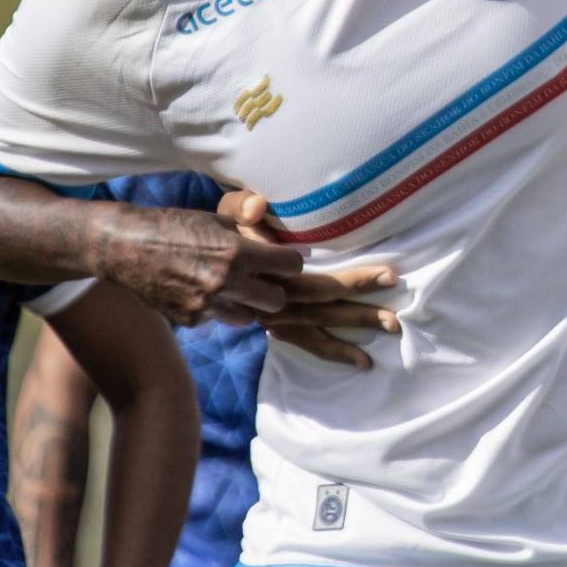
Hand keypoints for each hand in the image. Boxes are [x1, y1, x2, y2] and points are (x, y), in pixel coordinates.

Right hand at [85, 200, 303, 326]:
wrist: (126, 247)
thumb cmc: (174, 226)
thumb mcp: (216, 219)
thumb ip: (248, 233)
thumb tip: (276, 240)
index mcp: (236, 253)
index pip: (290, 266)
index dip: (290, 262)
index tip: (285, 261)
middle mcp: (224, 283)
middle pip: (276, 301)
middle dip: (275, 290)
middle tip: (265, 280)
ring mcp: (206, 306)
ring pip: (249, 318)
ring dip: (247, 305)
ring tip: (234, 288)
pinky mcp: (189, 320)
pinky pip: (218, 319)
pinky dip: (217, 309)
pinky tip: (203, 292)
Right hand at [216, 190, 398, 368]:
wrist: (172, 272)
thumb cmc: (203, 237)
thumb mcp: (218, 217)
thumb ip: (239, 207)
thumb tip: (258, 206)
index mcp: (250, 263)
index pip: (298, 265)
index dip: (327, 260)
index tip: (365, 261)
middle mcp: (260, 294)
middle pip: (316, 292)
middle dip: (356, 286)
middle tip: (392, 278)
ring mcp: (265, 317)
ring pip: (316, 321)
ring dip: (354, 322)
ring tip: (393, 324)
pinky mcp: (272, 331)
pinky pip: (306, 343)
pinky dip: (334, 351)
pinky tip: (362, 359)